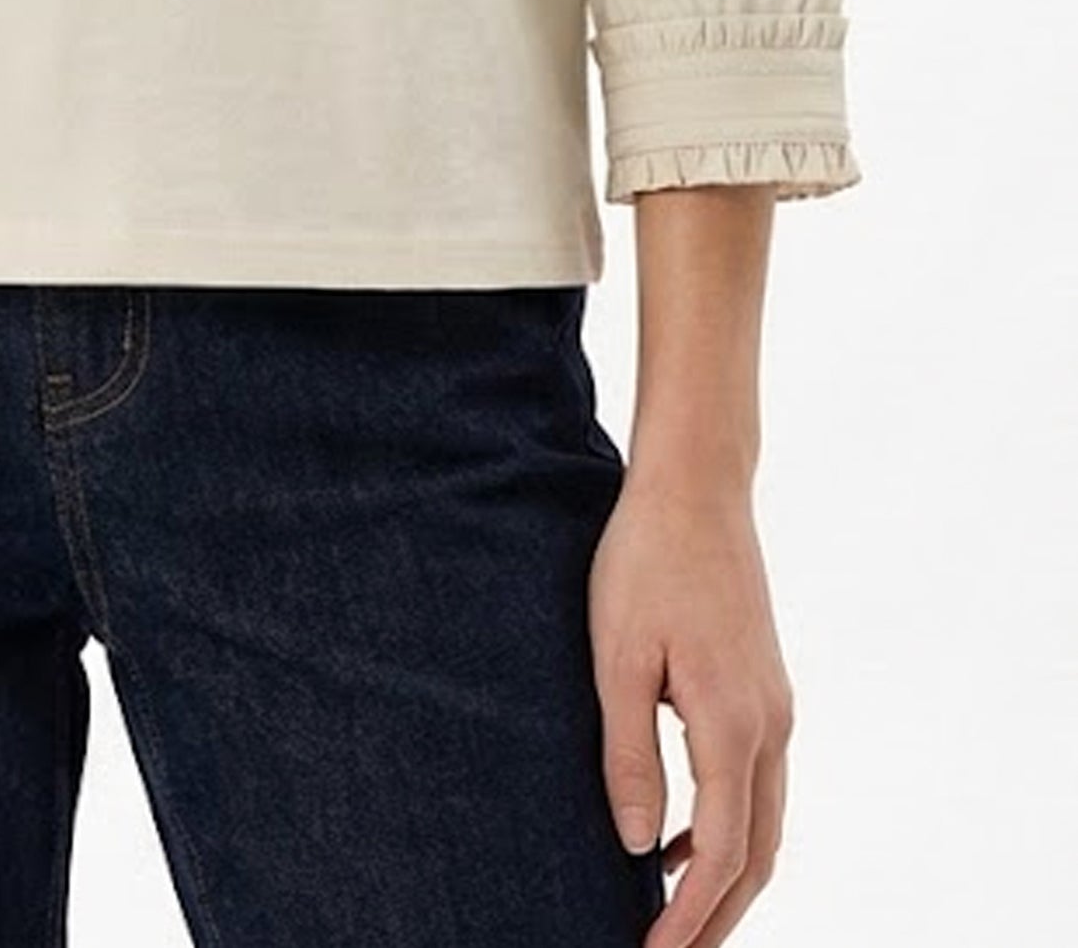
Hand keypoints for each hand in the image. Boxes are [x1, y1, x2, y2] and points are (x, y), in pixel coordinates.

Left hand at [589, 470, 794, 947]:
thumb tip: (638, 848)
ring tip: (673, 917)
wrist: (696, 486)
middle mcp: (770, 725)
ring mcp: (775, 706)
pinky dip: (728, 829)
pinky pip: (756, 783)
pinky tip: (677, 837)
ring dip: (726, 878)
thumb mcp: (616, 656)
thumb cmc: (644, 559)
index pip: (720, 853)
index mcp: (733, 723)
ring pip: (763, 823)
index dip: (688, 917)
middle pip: (756, 854)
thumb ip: (629, 754)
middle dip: (718, 917)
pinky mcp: (765, 688)